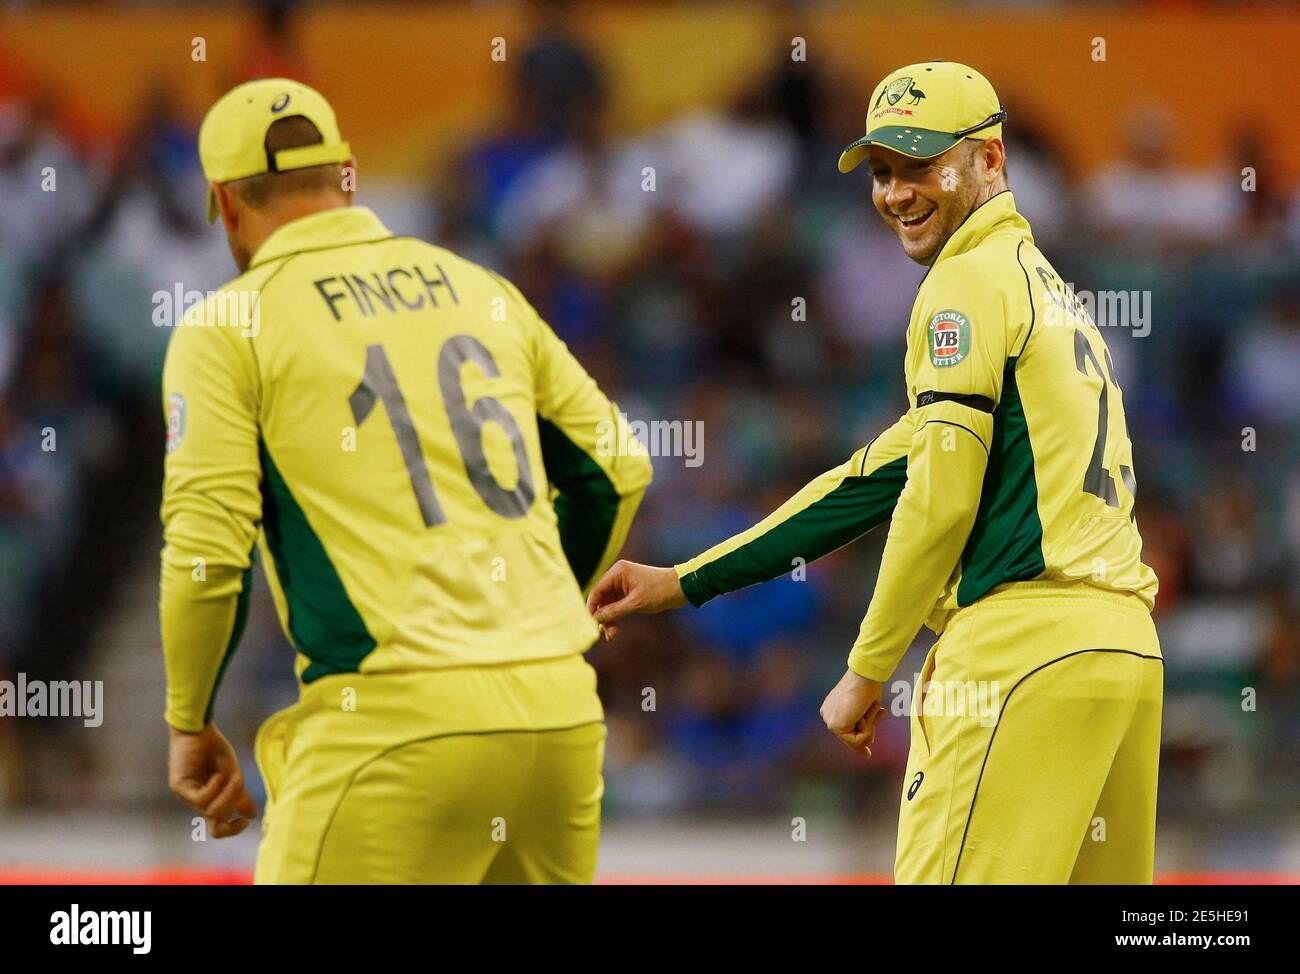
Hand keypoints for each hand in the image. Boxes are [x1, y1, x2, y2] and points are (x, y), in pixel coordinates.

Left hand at [168, 722, 257, 837]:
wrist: (198, 730)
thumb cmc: (214, 749)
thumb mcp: (232, 774)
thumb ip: (239, 796)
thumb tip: (252, 815)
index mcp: (210, 801)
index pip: (217, 828)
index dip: (232, 829)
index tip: (246, 819)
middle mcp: (197, 803)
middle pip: (216, 825)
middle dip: (233, 806)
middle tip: (239, 787)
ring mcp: (187, 796)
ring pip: (211, 812)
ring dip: (227, 796)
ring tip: (233, 777)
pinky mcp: (179, 787)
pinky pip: (201, 799)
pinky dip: (214, 788)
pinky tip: (218, 775)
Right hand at [586, 560, 687, 640]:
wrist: (682, 588)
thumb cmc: (660, 591)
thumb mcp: (636, 604)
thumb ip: (614, 611)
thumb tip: (595, 619)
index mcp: (618, 572)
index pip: (597, 590)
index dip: (591, 608)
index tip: (589, 624)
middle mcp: (618, 576)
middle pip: (601, 599)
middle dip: (602, 616)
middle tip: (604, 633)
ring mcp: (623, 584)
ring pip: (608, 604)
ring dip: (609, 619)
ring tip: (611, 635)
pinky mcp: (629, 592)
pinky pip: (617, 606)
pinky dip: (616, 617)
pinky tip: (615, 630)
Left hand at [819, 668, 885, 758]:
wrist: (864, 676)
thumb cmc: (867, 687)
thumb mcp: (865, 710)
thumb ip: (862, 725)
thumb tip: (867, 746)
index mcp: (831, 709)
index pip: (847, 731)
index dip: (861, 739)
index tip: (867, 754)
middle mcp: (827, 715)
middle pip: (851, 737)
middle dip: (869, 732)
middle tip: (881, 715)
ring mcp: (830, 721)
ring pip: (856, 739)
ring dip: (870, 725)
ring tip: (874, 707)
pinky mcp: (835, 726)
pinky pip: (857, 739)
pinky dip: (867, 729)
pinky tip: (865, 713)